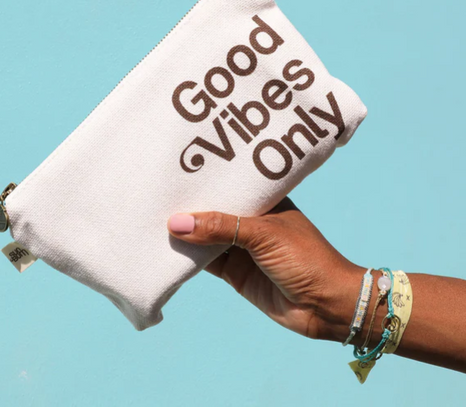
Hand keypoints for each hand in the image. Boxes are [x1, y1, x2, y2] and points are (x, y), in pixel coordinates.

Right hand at [167, 197, 362, 340]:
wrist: (326, 307)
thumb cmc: (306, 258)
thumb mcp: (263, 235)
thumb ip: (221, 228)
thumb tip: (175, 223)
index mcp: (265, 202)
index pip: (231, 186)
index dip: (207, 180)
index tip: (178, 170)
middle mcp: (251, 222)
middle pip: (215, 211)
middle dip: (190, 206)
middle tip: (157, 192)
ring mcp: (242, 247)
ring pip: (206, 236)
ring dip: (186, 232)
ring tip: (152, 217)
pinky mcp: (235, 272)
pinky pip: (206, 261)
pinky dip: (188, 257)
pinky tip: (166, 247)